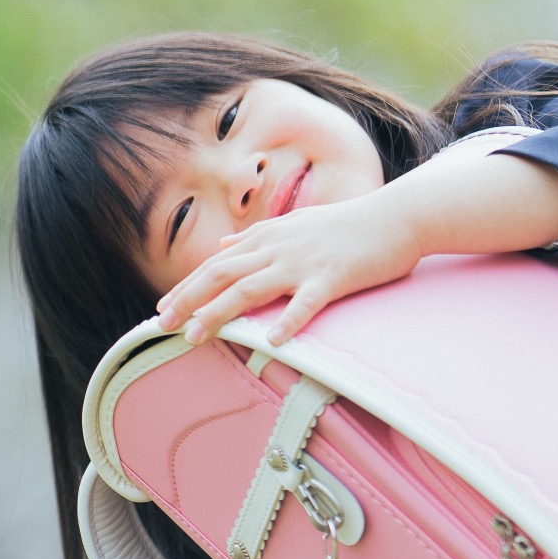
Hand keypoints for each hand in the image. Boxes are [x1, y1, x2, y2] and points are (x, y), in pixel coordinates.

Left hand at [157, 195, 421, 344]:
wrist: (397, 217)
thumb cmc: (348, 225)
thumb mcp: (294, 224)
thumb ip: (256, 237)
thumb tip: (224, 246)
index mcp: (267, 237)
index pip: (215, 264)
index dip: (186, 286)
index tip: (162, 308)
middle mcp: (277, 248)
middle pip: (221, 275)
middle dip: (188, 299)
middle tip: (161, 324)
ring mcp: (303, 262)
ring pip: (250, 288)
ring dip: (219, 313)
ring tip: (195, 336)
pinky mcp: (333, 277)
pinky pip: (306, 302)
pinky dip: (287, 320)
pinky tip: (271, 341)